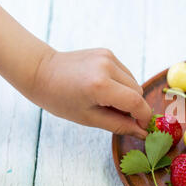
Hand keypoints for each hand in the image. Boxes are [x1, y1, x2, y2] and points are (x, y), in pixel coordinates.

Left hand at [30, 48, 150, 137]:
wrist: (41, 71)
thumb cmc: (60, 99)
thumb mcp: (89, 118)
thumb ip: (119, 125)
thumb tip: (142, 132)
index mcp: (100, 85)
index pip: (136, 102)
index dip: (144, 117)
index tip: (143, 128)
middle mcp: (107, 67)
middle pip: (138, 92)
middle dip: (134, 107)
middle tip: (117, 115)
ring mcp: (108, 57)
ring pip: (134, 82)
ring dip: (128, 95)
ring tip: (107, 101)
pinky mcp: (108, 53)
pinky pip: (126, 73)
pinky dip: (122, 84)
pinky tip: (104, 88)